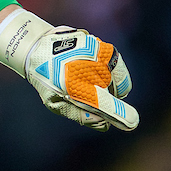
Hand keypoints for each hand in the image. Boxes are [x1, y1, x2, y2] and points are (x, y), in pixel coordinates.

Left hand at [0, 9, 138, 131]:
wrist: (39, 47)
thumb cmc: (47, 79)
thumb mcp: (55, 102)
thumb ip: (80, 115)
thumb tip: (105, 125)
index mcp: (70, 84)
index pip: (100, 102)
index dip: (117, 114)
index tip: (131, 123)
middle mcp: (86, 67)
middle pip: (112, 94)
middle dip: (104, 98)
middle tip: (86, 92)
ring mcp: (96, 53)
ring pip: (117, 81)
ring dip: (108, 85)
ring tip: (87, 80)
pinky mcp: (101, 45)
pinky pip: (116, 67)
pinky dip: (108, 73)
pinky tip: (92, 70)